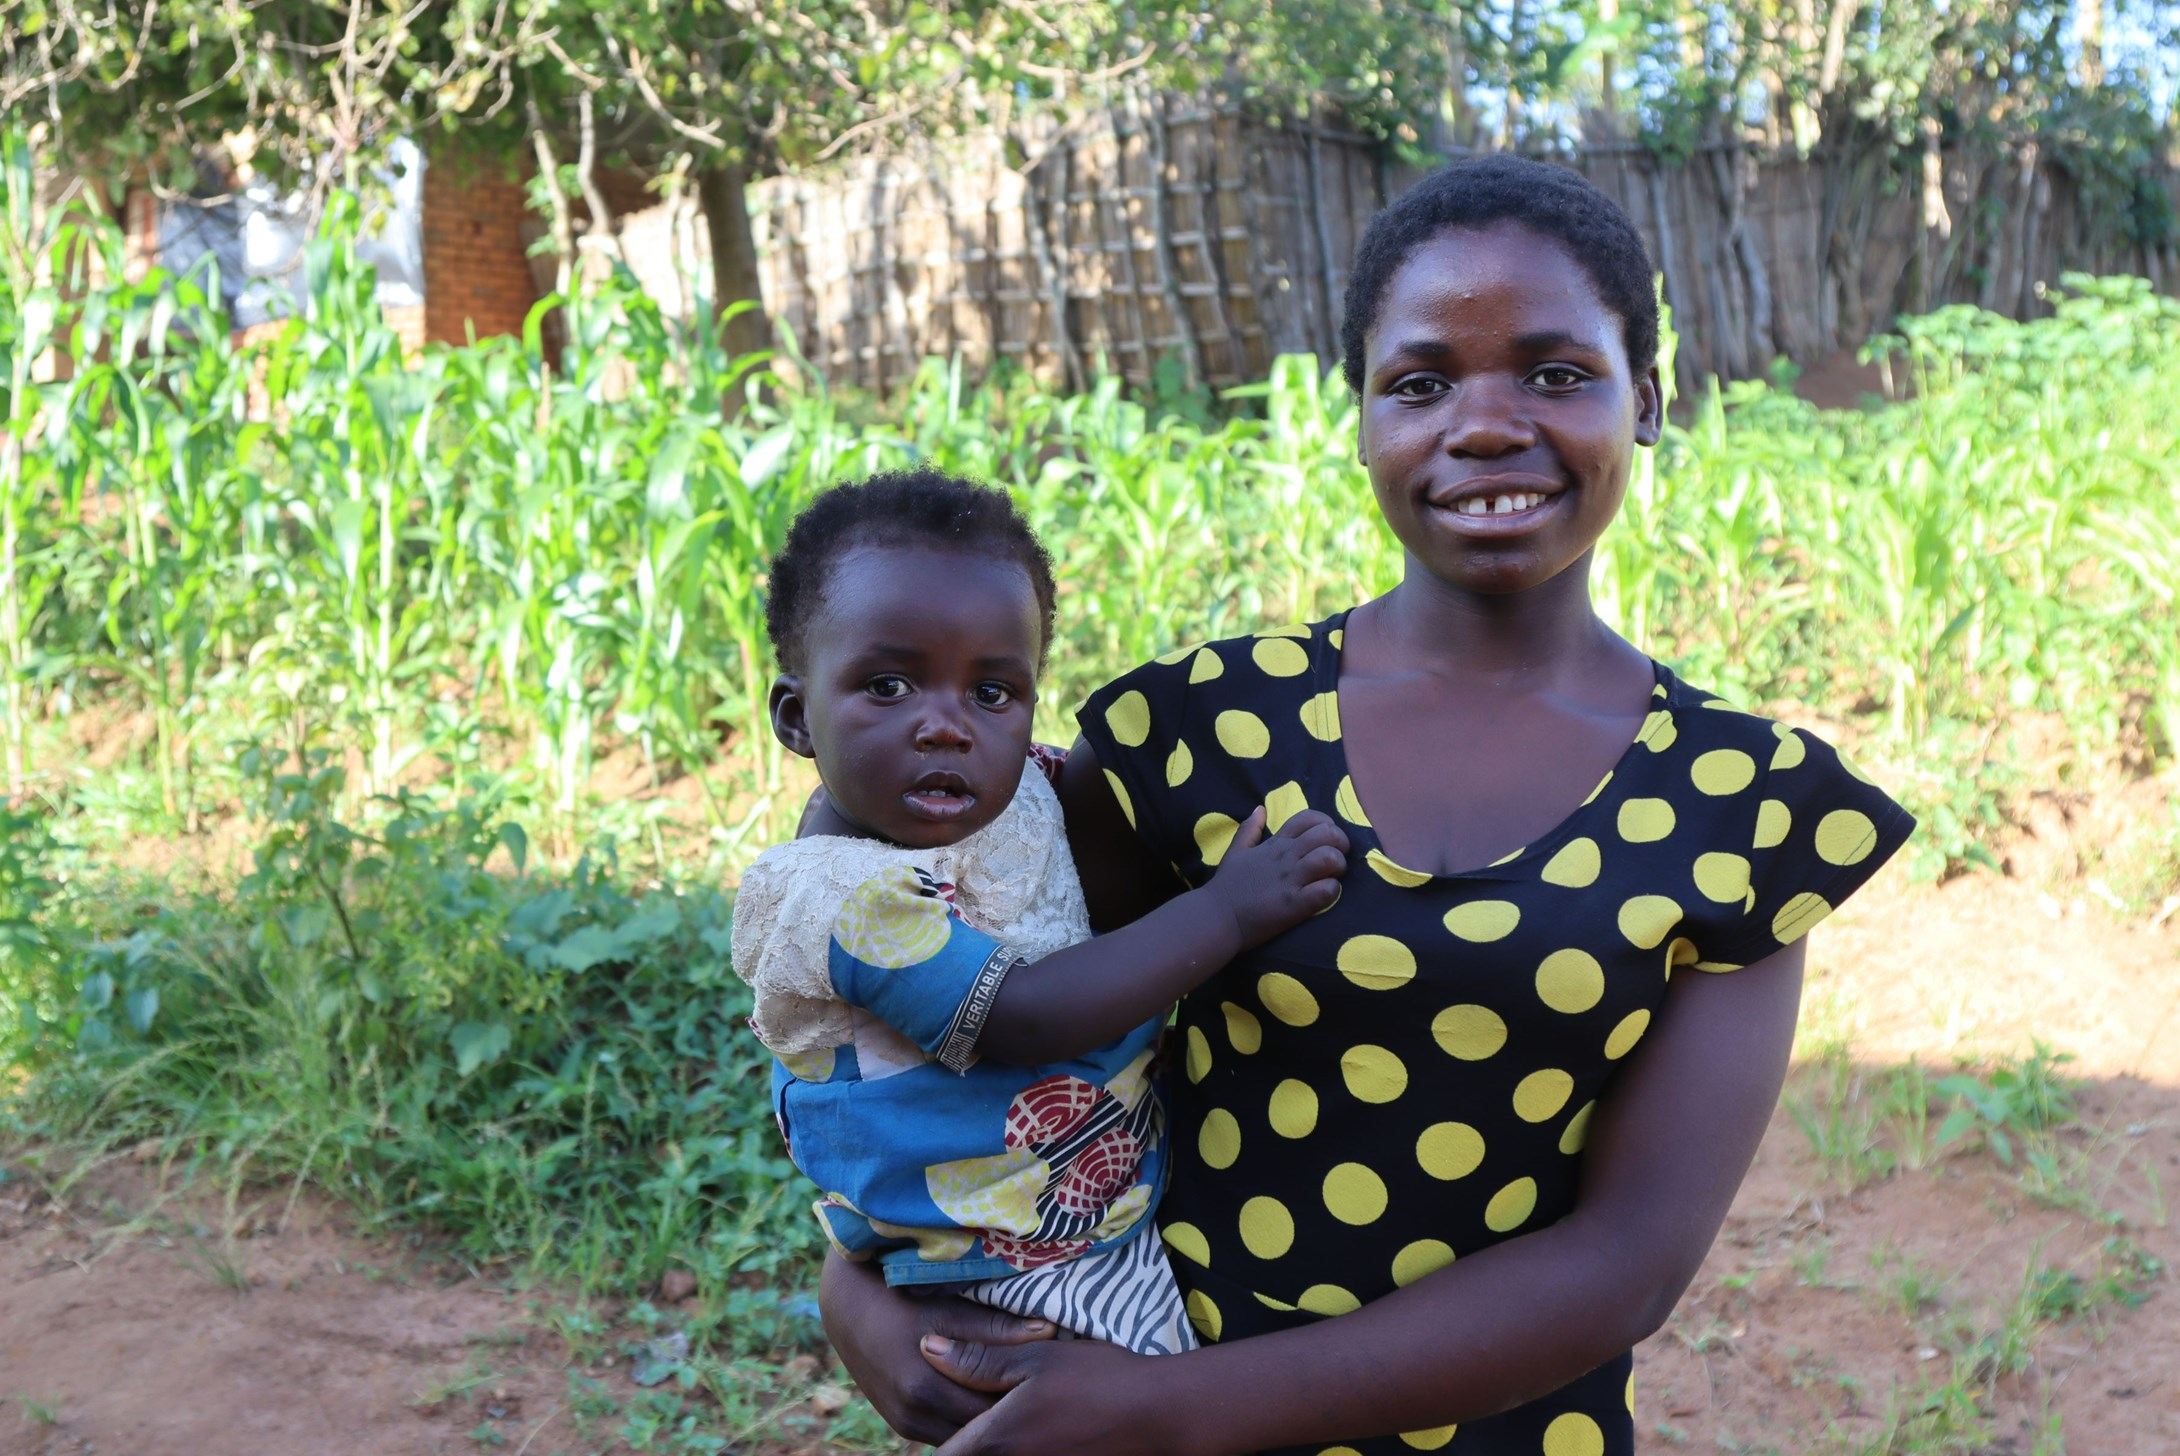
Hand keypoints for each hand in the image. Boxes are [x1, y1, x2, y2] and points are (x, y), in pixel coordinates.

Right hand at [818, 1251, 1056, 1443]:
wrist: (846, 1307)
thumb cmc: (900, 1297)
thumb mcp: (945, 1309)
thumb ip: (995, 1328)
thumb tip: (1049, 1331)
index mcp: (925, 1387)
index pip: (993, 1411)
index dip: (1024, 1398)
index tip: (1050, 1378)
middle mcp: (914, 1415)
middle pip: (981, 1428)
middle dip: (1010, 1412)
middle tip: (1041, 1389)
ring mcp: (908, 1424)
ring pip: (964, 1434)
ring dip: (988, 1418)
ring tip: (1018, 1393)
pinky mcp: (904, 1425)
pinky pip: (947, 1432)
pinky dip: (968, 1419)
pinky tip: (988, 1397)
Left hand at [922, 1334, 1191, 1455]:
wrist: (1160, 1415)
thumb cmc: (1098, 1379)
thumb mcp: (1036, 1356)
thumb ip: (977, 1360)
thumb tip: (927, 1349)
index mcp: (997, 1440)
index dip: (940, 1443)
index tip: (941, 1411)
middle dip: (964, 1442)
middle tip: (974, 1411)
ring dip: (991, 1446)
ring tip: (1011, 1418)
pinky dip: (1021, 1449)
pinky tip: (1039, 1431)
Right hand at [1203, 806, 1348, 944]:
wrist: (1216, 917)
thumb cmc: (1226, 885)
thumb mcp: (1235, 851)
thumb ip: (1249, 829)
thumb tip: (1260, 809)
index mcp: (1275, 844)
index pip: (1309, 818)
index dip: (1326, 823)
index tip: (1326, 839)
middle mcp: (1286, 857)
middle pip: (1327, 834)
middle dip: (1341, 844)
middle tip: (1338, 859)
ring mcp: (1290, 880)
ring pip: (1330, 858)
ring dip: (1339, 866)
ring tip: (1333, 876)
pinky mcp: (1294, 905)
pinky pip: (1326, 891)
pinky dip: (1332, 891)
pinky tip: (1326, 895)